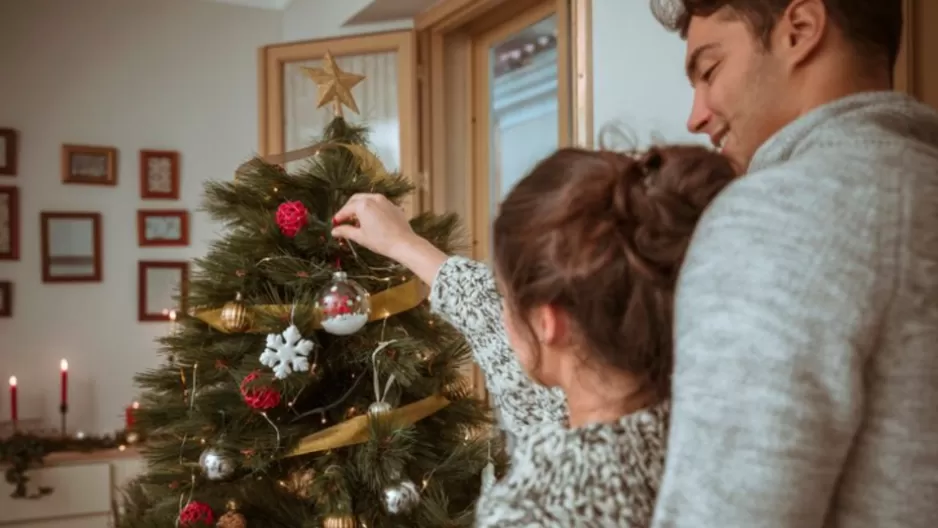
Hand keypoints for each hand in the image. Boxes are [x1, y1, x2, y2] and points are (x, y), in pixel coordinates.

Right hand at [332, 193, 448, 284]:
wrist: (404, 243)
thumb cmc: (381, 241)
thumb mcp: (360, 237)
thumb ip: (345, 231)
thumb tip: (334, 231)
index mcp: (363, 204)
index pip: (346, 209)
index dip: (339, 217)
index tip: (335, 223)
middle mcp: (374, 198)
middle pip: (355, 200)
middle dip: (348, 209)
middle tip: (344, 220)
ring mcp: (385, 201)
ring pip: (367, 200)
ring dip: (359, 208)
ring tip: (357, 221)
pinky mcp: (393, 206)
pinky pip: (378, 204)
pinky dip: (371, 209)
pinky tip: (370, 220)